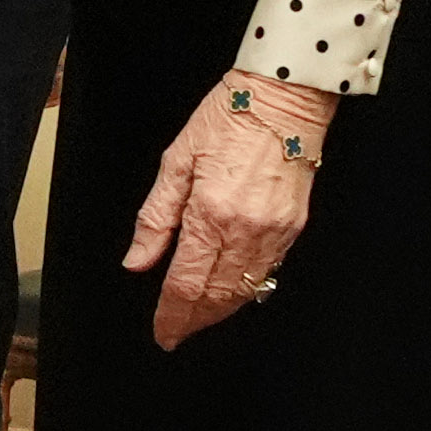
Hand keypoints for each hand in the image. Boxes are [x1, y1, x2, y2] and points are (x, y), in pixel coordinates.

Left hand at [123, 74, 335, 348]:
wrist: (283, 97)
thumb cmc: (227, 119)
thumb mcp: (176, 162)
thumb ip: (155, 218)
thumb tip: (137, 261)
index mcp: (210, 214)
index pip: (186, 284)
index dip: (171, 316)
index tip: (162, 333)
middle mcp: (245, 230)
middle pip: (217, 296)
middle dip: (194, 320)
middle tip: (176, 332)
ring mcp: (274, 232)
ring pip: (244, 290)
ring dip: (219, 311)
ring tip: (198, 319)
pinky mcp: (293, 227)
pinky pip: (267, 272)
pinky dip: (246, 289)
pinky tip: (230, 292)